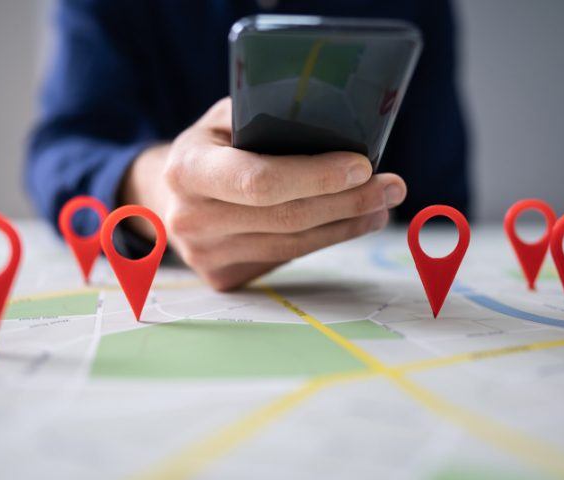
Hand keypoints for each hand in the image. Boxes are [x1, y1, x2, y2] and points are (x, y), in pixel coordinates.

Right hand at [121, 97, 406, 289]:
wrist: (170, 195)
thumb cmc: (212, 146)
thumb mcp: (225, 117)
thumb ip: (265, 117)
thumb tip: (336, 123)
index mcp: (188, 169)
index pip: (259, 181)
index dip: (315, 177)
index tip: (363, 166)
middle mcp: (191, 218)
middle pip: (286, 217)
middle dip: (347, 201)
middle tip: (393, 187)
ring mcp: (205, 255)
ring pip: (294, 244)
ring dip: (347, 224)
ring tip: (382, 204)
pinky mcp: (223, 277)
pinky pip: (286, 258)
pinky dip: (326, 239)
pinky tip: (352, 223)